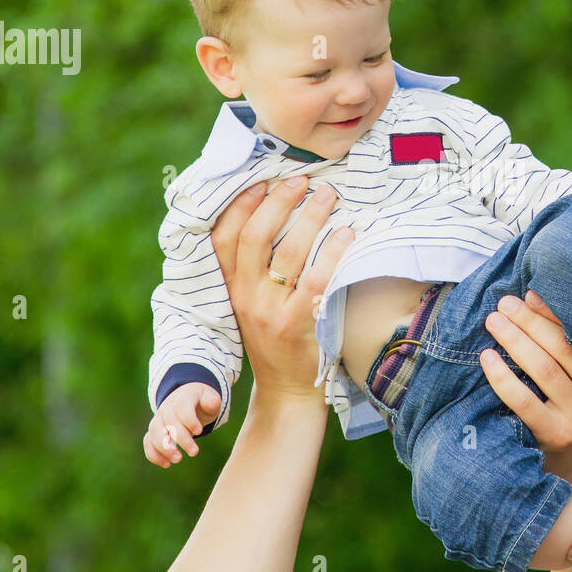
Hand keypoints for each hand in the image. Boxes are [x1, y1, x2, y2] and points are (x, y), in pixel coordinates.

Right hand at [143, 382, 222, 467]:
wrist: (188, 399)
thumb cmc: (201, 401)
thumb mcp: (210, 398)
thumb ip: (212, 401)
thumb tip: (211, 404)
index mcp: (183, 396)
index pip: (181, 406)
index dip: (189, 419)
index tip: (199, 431)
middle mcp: (167, 407)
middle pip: (169, 421)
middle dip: (181, 438)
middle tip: (194, 452)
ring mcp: (159, 418)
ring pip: (154, 432)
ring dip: (164, 447)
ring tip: (178, 459)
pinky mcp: (154, 431)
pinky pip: (148, 442)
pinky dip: (154, 454)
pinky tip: (166, 464)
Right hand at [210, 176, 354, 410]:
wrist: (286, 391)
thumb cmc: (273, 337)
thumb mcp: (249, 303)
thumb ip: (251, 269)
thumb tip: (270, 215)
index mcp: (230, 289)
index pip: (224, 238)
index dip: (240, 205)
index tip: (261, 181)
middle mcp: (245, 297)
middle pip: (256, 236)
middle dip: (279, 201)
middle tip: (301, 179)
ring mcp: (270, 312)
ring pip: (288, 252)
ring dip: (310, 217)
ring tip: (328, 196)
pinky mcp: (297, 325)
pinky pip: (316, 279)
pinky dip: (333, 251)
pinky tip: (347, 234)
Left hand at [479, 288, 571, 493]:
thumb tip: (534, 298)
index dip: (554, 312)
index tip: (529, 294)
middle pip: (562, 347)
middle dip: (529, 320)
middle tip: (504, 303)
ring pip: (543, 368)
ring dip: (514, 339)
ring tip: (494, 321)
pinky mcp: (557, 435)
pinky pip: (524, 399)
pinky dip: (502, 376)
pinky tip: (487, 358)